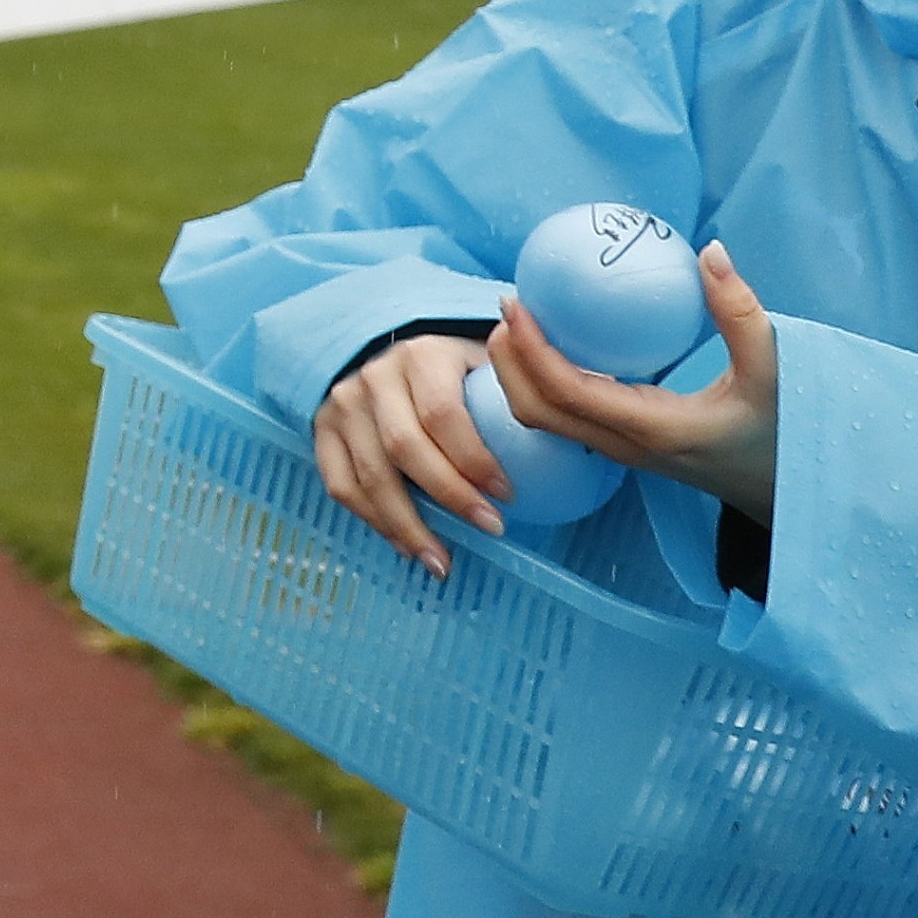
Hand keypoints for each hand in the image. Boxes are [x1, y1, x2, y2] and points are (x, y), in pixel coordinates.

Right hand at [313, 330, 509, 576]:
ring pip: (369, 475)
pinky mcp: (320, 429)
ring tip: (444, 563)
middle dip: (449, 496)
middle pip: (404, 448)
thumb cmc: (462, 374)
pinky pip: (340, 484)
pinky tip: (407, 547)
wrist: (392, 354)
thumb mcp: (491, 364)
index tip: (509, 495)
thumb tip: (597, 397)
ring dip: (408, 525)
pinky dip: (373, 521)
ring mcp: (342, 403)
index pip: (443, 413)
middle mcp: (374, 376)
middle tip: (491, 530)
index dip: (474, 460)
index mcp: (421, 355)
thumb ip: (530, 384)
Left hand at [494, 241, 781, 529]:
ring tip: (521, 321)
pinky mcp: (626, 447)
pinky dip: (544, 383)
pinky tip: (559, 344)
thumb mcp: (775, 371)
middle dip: (506, 361)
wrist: (792, 491)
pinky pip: (566, 417)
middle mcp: (625, 447)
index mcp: (652, 429)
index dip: (530, 349)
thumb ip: (741, 312)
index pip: (566, 392)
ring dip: (519, 374)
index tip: (514, 303)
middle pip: (536, 411)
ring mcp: (622, 452)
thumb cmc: (786, 430)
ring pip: (546, 420)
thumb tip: (709, 251)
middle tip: (509, 305)